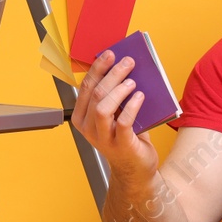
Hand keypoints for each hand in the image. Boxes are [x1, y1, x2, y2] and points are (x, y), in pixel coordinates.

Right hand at [71, 50, 156, 181]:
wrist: (135, 168)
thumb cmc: (125, 137)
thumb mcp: (115, 114)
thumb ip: (114, 96)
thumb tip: (123, 67)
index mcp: (82, 117)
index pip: (86, 87)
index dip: (98, 68)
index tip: (110, 54)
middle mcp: (88, 128)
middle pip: (96, 94)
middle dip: (112, 74)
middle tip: (127, 62)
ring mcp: (103, 138)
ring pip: (103, 107)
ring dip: (119, 90)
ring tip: (132, 82)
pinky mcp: (120, 145)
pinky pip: (123, 122)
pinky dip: (132, 106)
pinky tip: (140, 96)